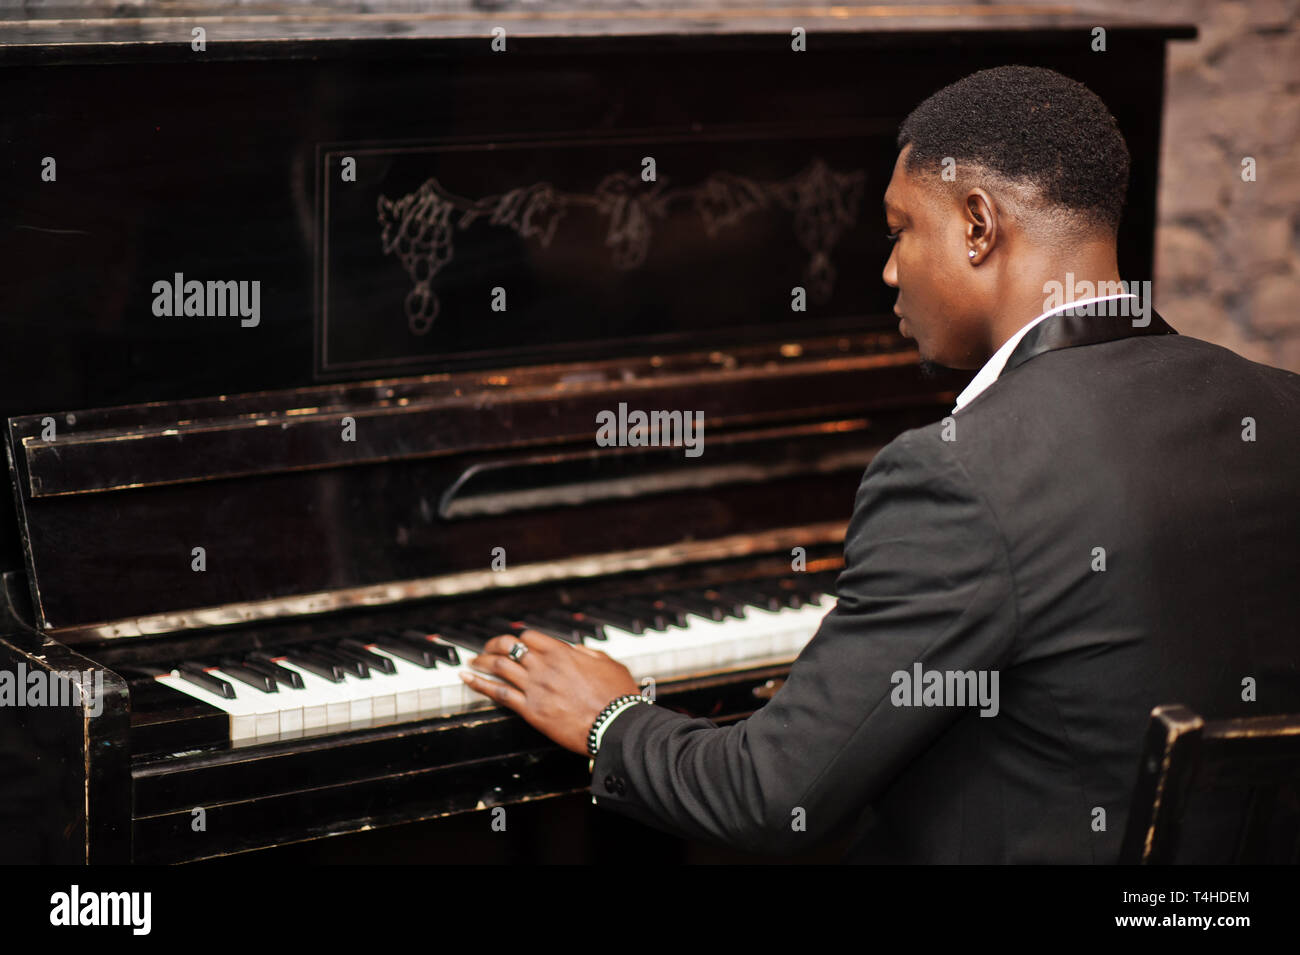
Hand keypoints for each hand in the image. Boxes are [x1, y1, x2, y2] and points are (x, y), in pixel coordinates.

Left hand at [462, 629, 640, 754]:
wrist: (614, 724)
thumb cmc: (617, 697)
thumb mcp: (608, 664)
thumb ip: (588, 654)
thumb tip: (577, 650)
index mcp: (563, 653)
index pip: (529, 637)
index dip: (518, 639)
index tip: (513, 644)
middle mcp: (545, 666)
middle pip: (508, 647)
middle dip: (493, 645)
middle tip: (485, 649)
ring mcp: (535, 687)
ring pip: (499, 667)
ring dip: (481, 662)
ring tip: (472, 663)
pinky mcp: (531, 710)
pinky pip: (499, 693)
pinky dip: (480, 684)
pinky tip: (469, 680)